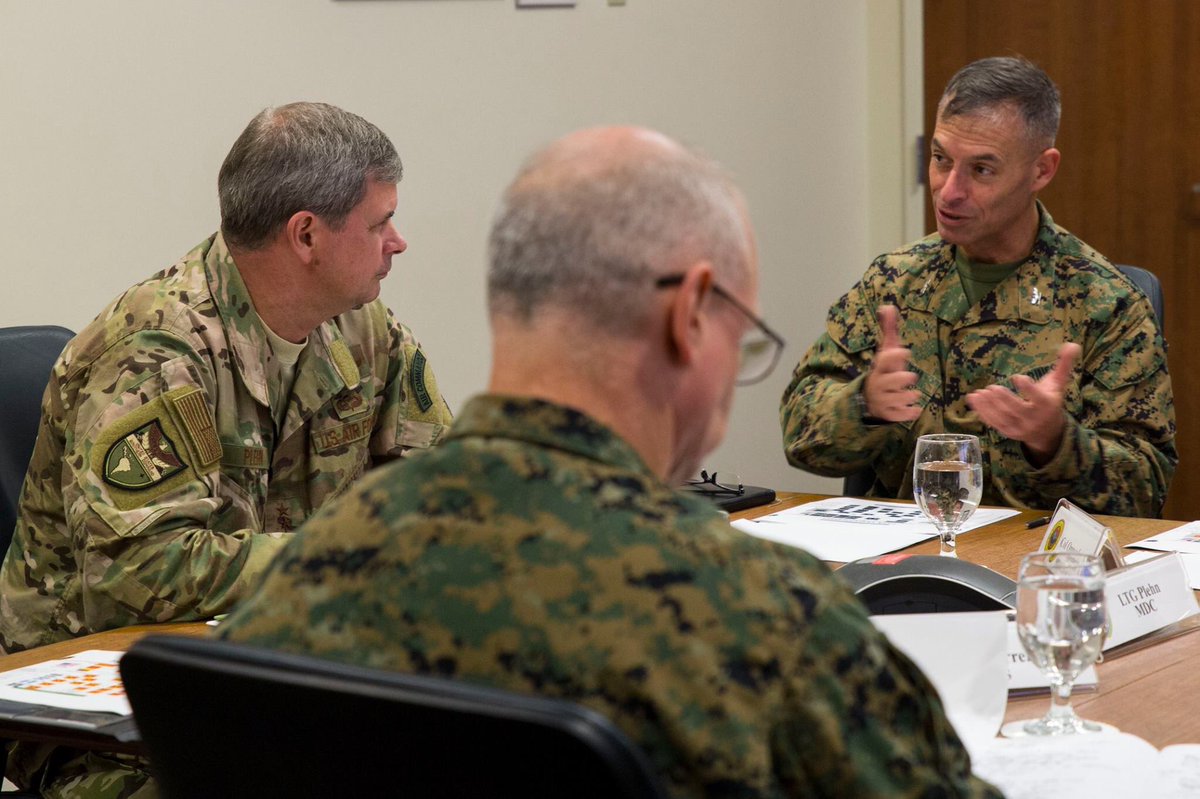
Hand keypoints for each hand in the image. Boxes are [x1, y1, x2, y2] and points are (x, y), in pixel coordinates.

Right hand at [862, 305, 919, 421]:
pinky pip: (900, 415)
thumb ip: (888, 330)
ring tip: (914, 395)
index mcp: (879, 367)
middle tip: (911, 376)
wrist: (867, 399)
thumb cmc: (884, 371)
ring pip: (898, 399)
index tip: (906, 351)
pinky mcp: (888, 413)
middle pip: (891, 381)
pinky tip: (916, 410)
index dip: (895, 355)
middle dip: (902, 378)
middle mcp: (879, 384)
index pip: (885, 359)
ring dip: (909, 396)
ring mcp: (883, 400)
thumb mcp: (885, 352)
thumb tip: (888, 306)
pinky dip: (909, 413)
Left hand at [965, 342, 1080, 464]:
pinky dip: (982, 412)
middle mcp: (1034, 418)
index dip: (1028, 388)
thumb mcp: (1058, 384)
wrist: (1048, 432)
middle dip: (1005, 399)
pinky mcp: (1008, 432)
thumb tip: (1072, 344)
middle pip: (1018, 409)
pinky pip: (994, 423)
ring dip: (989, 406)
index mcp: (1047, 405)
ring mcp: (1020, 427)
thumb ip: (1064, 364)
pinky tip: (973, 399)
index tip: (1017, 377)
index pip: (1038, 398)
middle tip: (992, 387)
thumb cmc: (1051, 401)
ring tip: (979, 393)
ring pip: (1003, 417)